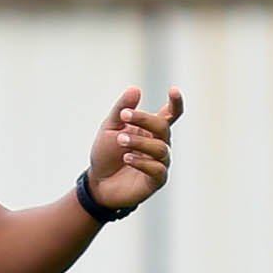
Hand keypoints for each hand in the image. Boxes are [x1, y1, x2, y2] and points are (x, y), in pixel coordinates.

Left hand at [85, 85, 184, 212]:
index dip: (175, 103)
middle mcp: (159, 144)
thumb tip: (135, 89)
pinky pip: (157, 169)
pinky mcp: (156, 181)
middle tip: (123, 117)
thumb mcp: (109, 128)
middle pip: (163, 127)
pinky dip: (141, 161)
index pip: (170, 115)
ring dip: (139, 141)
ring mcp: (160, 163)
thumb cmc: (106, 154)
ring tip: (120, 140)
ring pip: (160, 148)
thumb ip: (122, 109)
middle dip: (144, 119)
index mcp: (150, 130)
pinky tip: (127, 158)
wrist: (98, 183)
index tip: (173, 90)